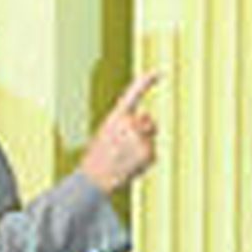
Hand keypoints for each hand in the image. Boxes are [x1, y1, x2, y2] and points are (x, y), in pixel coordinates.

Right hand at [79, 72, 160, 194]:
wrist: (93, 179)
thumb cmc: (98, 156)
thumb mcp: (107, 132)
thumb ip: (126, 122)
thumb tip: (148, 119)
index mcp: (116, 117)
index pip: (133, 94)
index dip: (146, 82)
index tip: (159, 72)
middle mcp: (130, 123)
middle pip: (149, 121)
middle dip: (143, 131)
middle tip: (123, 148)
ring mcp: (141, 138)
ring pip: (151, 139)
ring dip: (142, 147)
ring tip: (124, 158)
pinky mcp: (149, 152)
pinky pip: (152, 153)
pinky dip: (144, 161)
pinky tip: (130, 166)